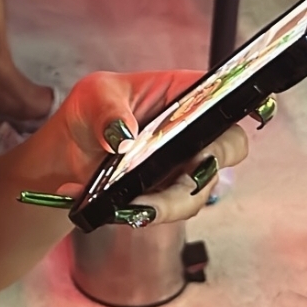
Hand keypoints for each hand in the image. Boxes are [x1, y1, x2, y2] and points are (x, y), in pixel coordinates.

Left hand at [44, 71, 248, 225]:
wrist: (69, 150)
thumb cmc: (90, 110)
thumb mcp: (94, 96)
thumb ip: (108, 110)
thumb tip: (124, 135)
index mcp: (182, 93)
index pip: (223, 94)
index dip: (238, 109)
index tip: (233, 125)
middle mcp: (192, 129)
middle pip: (229, 147)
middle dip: (210, 166)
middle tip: (186, 176)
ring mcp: (183, 164)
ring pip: (202, 188)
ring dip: (173, 202)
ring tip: (138, 205)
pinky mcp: (168, 192)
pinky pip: (175, 209)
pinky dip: (153, 213)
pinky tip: (126, 210)